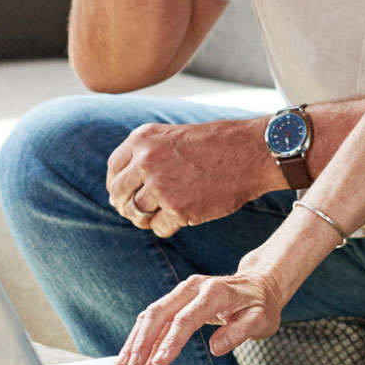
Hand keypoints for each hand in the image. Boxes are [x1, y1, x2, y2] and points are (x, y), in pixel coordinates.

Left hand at [105, 119, 271, 238]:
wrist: (251, 152)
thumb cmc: (217, 144)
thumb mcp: (173, 136)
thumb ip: (146, 156)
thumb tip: (122, 187)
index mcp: (142, 139)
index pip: (114, 169)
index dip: (118, 185)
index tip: (126, 194)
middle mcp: (146, 161)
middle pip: (118, 194)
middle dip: (126, 206)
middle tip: (139, 211)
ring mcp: (161, 187)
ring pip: (136, 213)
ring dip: (145, 219)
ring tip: (162, 215)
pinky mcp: (178, 209)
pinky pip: (159, 228)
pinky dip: (168, 227)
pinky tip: (182, 217)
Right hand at [115, 266, 283, 364]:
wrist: (259, 284)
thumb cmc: (260, 303)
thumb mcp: (260, 319)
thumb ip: (240, 332)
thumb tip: (218, 346)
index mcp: (213, 291)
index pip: (186, 318)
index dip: (171, 341)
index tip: (159, 360)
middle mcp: (193, 287)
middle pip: (160, 313)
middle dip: (142, 341)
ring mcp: (183, 292)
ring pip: (152, 315)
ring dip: (136, 340)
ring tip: (124, 364)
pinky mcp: (178, 300)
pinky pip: (156, 318)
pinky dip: (143, 337)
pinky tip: (136, 355)